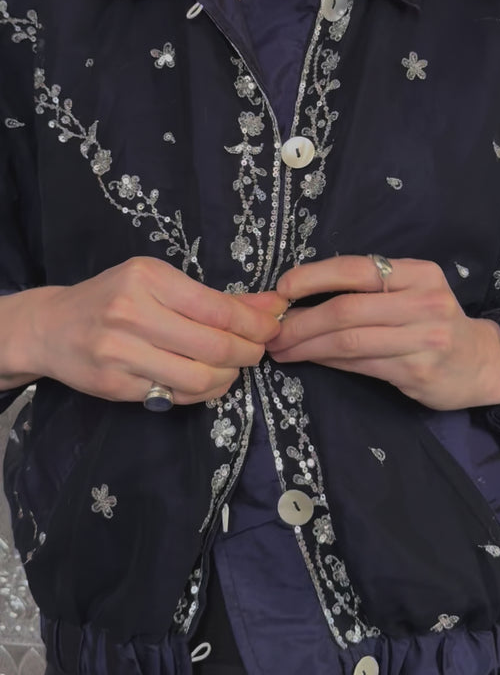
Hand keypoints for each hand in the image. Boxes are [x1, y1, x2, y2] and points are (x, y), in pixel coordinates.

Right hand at [21, 257, 286, 404]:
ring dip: (228, 377)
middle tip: (256, 351)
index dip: (254, 324)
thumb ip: (216, 297)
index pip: (217, 308)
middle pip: (214, 346)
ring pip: (199, 378)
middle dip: (248, 352)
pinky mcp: (115, 386)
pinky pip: (175, 396)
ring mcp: (120, 353)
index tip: (271, 327)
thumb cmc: (112, 298)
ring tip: (231, 368)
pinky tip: (205, 380)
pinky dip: (202, 392)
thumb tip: (274, 305)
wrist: (50, 327)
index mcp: (147, 278)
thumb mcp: (159, 283)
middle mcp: (131, 313)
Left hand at [267, 256, 499, 410]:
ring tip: (282, 349)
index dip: (314, 277)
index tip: (282, 289)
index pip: (358, 269)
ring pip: (349, 341)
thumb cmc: (433, 323)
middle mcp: (424, 302)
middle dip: (301, 321)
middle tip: (271, 332)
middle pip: (347, 309)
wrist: (481, 363)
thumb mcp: (411, 293)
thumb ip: (369, 291)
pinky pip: (361, 365)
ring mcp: (424, 339)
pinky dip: (329, 362)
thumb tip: (300, 297)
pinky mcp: (418, 371)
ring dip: (308, 346)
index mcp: (419, 273)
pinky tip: (312, 361)